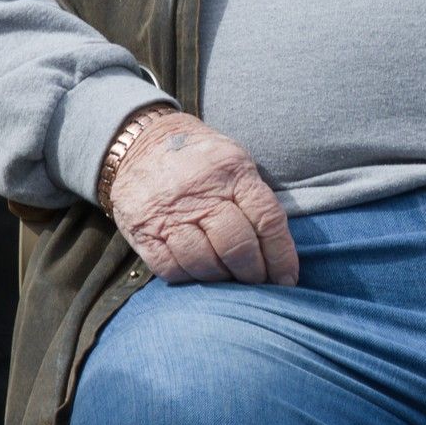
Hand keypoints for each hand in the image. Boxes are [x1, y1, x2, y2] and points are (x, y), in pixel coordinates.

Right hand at [104, 109, 299, 286]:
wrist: (138, 143)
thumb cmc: (198, 159)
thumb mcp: (234, 161)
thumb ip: (254, 199)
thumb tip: (276, 252)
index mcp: (233, 172)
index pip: (267, 220)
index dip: (281, 256)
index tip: (287, 278)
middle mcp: (201, 193)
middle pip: (236, 247)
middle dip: (252, 273)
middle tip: (256, 281)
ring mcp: (169, 213)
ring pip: (204, 263)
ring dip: (221, 278)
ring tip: (226, 276)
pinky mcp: (143, 230)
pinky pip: (171, 268)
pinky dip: (188, 277)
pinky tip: (197, 271)